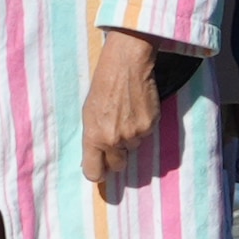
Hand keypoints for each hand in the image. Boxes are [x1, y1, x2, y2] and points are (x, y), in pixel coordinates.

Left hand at [81, 27, 166, 186]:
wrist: (126, 65)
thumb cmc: (103, 86)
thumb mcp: (88, 113)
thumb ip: (92, 138)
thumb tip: (95, 158)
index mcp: (94, 137)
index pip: (94, 173)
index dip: (98, 172)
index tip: (101, 169)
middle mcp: (114, 140)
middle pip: (118, 166)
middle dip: (117, 157)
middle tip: (116, 139)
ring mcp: (134, 135)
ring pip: (134, 148)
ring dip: (130, 137)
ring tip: (126, 114)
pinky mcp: (150, 126)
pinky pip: (146, 135)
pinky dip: (143, 126)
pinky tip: (138, 108)